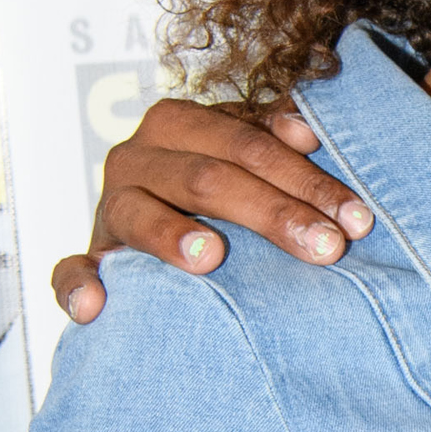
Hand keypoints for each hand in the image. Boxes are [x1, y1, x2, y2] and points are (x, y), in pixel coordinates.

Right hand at [53, 100, 370, 323]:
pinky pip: (73, 271)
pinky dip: (78, 286)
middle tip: (327, 249)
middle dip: (272, 213)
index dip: (307, 178)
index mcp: (180, 124)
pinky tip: (97, 307)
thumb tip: (308, 131)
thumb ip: (275, 141)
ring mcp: (110, 208)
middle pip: (208, 178)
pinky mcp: (91, 257)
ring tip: (212, 257)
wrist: (154, 236)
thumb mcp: (245, 158)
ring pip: (140, 214)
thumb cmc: (218, 195)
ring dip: (173, 236)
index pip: (249, 144)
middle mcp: (138, 157)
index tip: (357, 220)